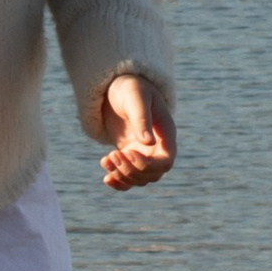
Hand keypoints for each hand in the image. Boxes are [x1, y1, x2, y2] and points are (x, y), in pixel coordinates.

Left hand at [96, 73, 175, 190]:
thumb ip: (142, 118)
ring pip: (139, 179)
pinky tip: (106, 177)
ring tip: (106, 159)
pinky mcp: (131, 156)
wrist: (119, 87)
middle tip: (112, 155)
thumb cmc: (130, 88)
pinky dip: (119, 182)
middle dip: (130, 170)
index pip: (165, 161)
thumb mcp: (135, 98)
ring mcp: (145, 154)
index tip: (128, 153)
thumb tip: (148, 143)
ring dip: (122, 176)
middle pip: (152, 174)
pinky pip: (129, 178)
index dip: (148, 165)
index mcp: (165, 134)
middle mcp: (158, 147)